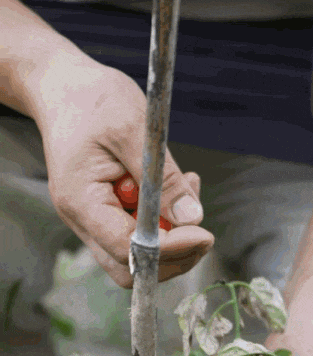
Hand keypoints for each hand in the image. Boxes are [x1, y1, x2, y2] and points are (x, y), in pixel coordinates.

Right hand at [31, 54, 213, 287]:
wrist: (63, 87)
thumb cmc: (92, 100)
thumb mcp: (133, 128)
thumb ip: (163, 178)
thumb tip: (193, 219)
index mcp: (81, 202)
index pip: (128, 249)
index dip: (170, 249)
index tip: (205, 234)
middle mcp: (84, 221)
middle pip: (134, 268)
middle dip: (175, 256)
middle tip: (204, 229)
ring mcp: (95, 221)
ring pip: (142, 256)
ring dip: (176, 236)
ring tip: (190, 186)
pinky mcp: (109, 214)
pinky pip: (142, 234)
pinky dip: (167, 220)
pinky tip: (180, 187)